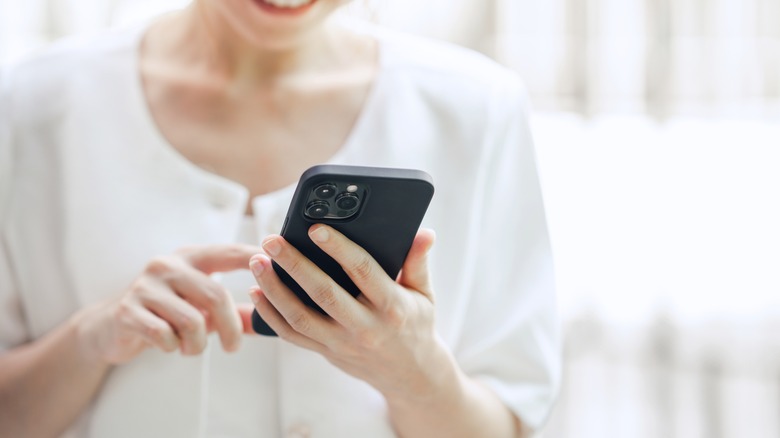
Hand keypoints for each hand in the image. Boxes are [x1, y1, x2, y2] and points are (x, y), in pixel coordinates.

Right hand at [76, 244, 260, 364]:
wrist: (110, 327)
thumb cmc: (166, 314)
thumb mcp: (200, 307)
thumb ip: (234, 312)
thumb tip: (269, 322)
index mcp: (191, 258)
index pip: (229, 252)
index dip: (255, 258)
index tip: (280, 266)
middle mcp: (168, 265)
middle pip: (216, 295)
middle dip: (230, 328)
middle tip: (233, 347)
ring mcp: (145, 285)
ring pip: (192, 321)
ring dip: (197, 345)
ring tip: (191, 348)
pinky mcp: (128, 310)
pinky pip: (165, 335)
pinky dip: (173, 347)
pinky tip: (168, 345)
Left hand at [248, 226, 455, 400]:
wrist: (409, 376)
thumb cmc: (415, 325)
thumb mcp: (424, 294)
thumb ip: (418, 262)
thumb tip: (424, 233)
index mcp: (392, 306)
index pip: (363, 271)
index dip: (339, 248)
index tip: (316, 228)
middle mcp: (365, 327)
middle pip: (324, 294)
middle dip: (294, 264)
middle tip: (272, 241)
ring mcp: (342, 343)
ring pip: (301, 317)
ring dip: (274, 289)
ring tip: (257, 262)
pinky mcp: (326, 352)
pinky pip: (292, 335)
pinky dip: (271, 315)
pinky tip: (256, 293)